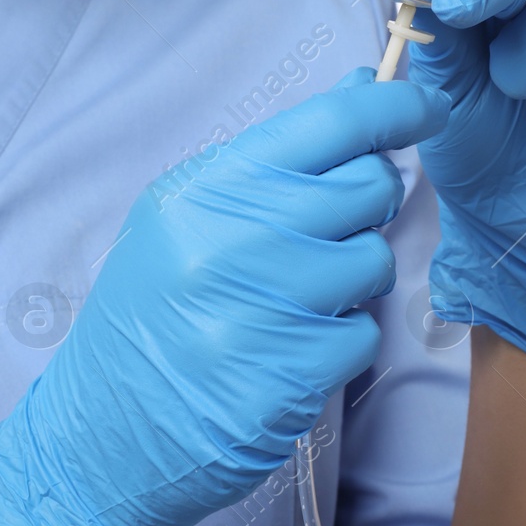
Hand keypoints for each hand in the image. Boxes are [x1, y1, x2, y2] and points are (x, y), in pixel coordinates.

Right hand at [0, 68, 448, 525]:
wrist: (102, 434)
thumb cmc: (150, 316)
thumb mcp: (184, 219)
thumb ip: (273, 161)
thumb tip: (363, 91)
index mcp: (206, 189)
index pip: (329, 125)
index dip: (393, 108)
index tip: (423, 107)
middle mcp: (236, 240)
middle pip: (366, 187)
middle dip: (367, 202)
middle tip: (328, 228)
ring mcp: (267, 310)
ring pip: (375, 260)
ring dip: (353, 279)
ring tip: (295, 299)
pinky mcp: (295, 376)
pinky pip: (365, 334)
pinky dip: (341, 342)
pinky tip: (288, 350)